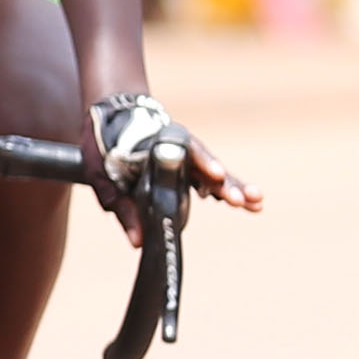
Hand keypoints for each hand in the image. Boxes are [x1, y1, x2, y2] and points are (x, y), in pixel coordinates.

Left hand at [91, 91, 259, 220]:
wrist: (113, 117)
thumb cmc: (103, 145)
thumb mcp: (101, 175)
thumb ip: (121, 206)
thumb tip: (138, 242)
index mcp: (154, 143)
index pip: (182, 150)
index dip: (201, 162)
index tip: (215, 175)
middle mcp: (176, 148)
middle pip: (205, 162)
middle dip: (224, 182)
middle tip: (241, 200)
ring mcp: (186, 156)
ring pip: (214, 171)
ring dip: (235, 186)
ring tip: (257, 202)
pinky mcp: (190, 166)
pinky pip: (213, 178)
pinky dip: (229, 189)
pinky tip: (249, 204)